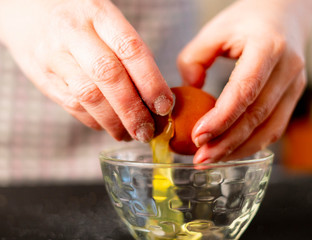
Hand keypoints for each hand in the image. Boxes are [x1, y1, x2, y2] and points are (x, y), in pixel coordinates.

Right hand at [0, 0, 172, 141]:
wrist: (29, 11)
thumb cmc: (82, 19)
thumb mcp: (107, 21)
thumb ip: (129, 52)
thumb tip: (155, 96)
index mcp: (99, 14)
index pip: (130, 50)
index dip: (150, 82)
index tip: (164, 107)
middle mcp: (74, 33)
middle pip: (108, 76)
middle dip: (132, 110)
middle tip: (148, 132)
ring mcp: (54, 56)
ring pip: (88, 96)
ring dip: (114, 122)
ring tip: (131, 134)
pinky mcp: (43, 77)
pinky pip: (71, 105)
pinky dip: (95, 121)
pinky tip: (109, 126)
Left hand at [177, 0, 311, 162]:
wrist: (284, 13)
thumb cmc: (247, 20)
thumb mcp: (215, 30)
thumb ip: (194, 58)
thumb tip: (190, 90)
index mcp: (269, 47)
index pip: (245, 90)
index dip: (221, 118)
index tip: (198, 137)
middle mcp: (288, 68)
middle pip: (257, 115)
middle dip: (227, 142)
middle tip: (200, 159)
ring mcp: (296, 84)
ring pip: (269, 128)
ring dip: (238, 148)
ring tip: (211, 159)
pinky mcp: (294, 96)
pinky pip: (274, 127)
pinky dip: (252, 142)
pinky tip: (231, 149)